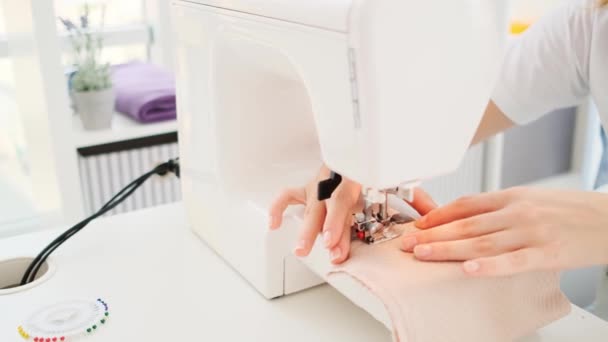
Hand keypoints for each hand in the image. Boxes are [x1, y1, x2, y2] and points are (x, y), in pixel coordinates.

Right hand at [269, 165, 436, 263]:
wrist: (366, 141)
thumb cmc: (380, 163)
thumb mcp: (400, 178)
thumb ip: (416, 198)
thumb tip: (433, 217)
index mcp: (354, 172)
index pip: (341, 199)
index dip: (335, 222)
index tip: (333, 242)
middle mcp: (333, 177)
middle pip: (323, 206)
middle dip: (323, 231)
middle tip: (325, 252)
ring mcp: (319, 181)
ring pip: (305, 202)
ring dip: (303, 226)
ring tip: (300, 249)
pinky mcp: (309, 186)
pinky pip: (287, 195)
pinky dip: (277, 208)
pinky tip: (275, 225)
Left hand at [401, 187, 607, 275]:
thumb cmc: (571, 210)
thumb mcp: (532, 199)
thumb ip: (500, 207)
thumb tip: (468, 216)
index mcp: (512, 196)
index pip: (465, 204)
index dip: (437, 215)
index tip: (417, 225)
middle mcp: (517, 212)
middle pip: (465, 223)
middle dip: (432, 234)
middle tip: (407, 243)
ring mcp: (531, 232)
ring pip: (480, 242)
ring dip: (447, 249)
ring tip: (422, 254)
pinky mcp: (547, 253)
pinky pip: (512, 261)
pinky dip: (488, 266)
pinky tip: (468, 269)